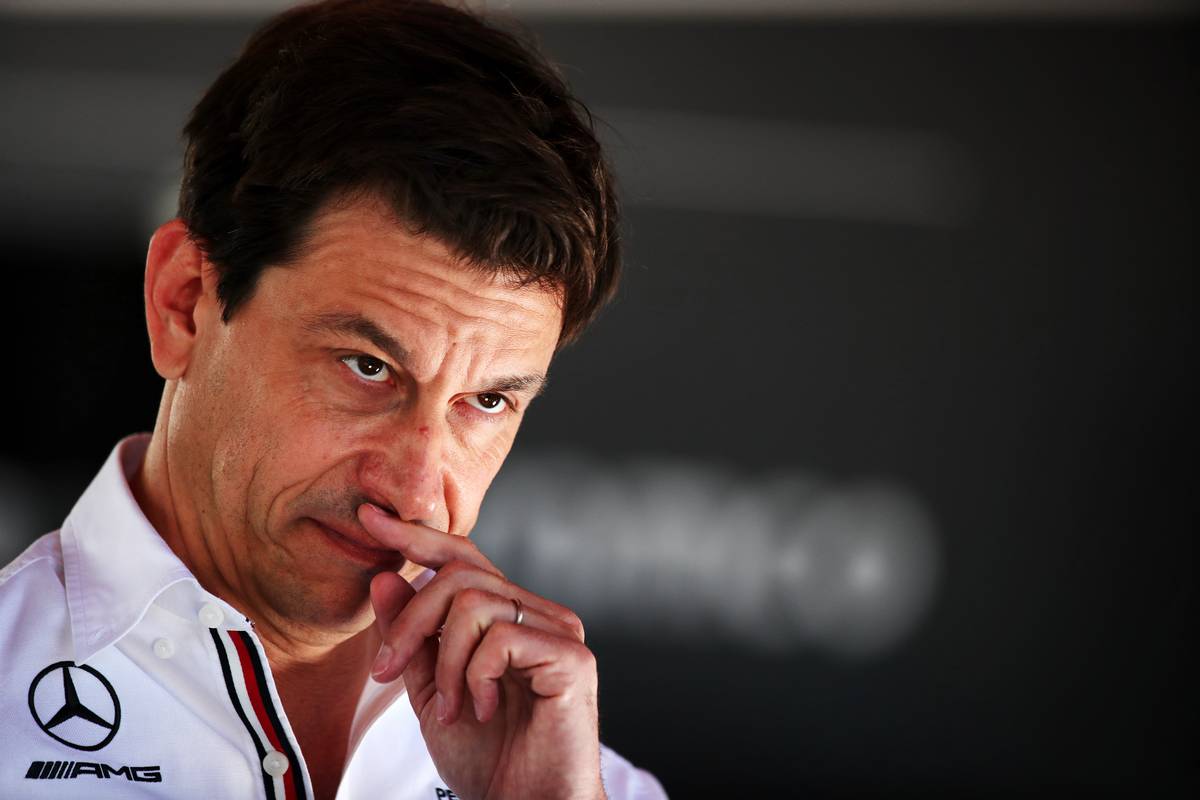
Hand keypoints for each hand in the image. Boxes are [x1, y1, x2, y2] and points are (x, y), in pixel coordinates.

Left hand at [357, 502, 605, 799]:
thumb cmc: (488, 757)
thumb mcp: (430, 690)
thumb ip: (411, 638)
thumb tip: (384, 576)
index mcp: (510, 615)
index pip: (463, 556)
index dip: (416, 534)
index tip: (369, 519)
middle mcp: (539, 613)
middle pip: (460, 575)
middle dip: (411, 621)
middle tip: (387, 669)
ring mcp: (561, 631)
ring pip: (476, 603)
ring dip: (444, 661)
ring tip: (452, 708)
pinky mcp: (572, 657)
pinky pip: (501, 638)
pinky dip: (475, 676)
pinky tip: (482, 710)